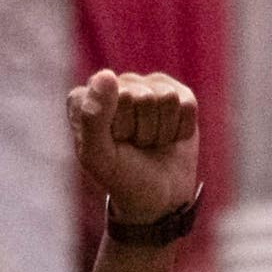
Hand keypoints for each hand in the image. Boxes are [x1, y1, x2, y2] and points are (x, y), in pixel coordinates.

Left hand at [68, 71, 199, 225]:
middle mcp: (112, 85)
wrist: (157, 197)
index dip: (118, 128)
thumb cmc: (122, 177)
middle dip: (142, 130)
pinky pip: (187, 104)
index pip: (111, 96)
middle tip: (134, 146)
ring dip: (161, 131)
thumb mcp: (100, 156)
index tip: (113, 145)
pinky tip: (168, 138)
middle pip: (142, 96)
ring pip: (166, 98)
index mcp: (84, 98)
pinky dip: (181, 129)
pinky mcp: (174, 92)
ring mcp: (144, 86)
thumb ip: (93, 118)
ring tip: (149, 143)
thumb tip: (106, 75)